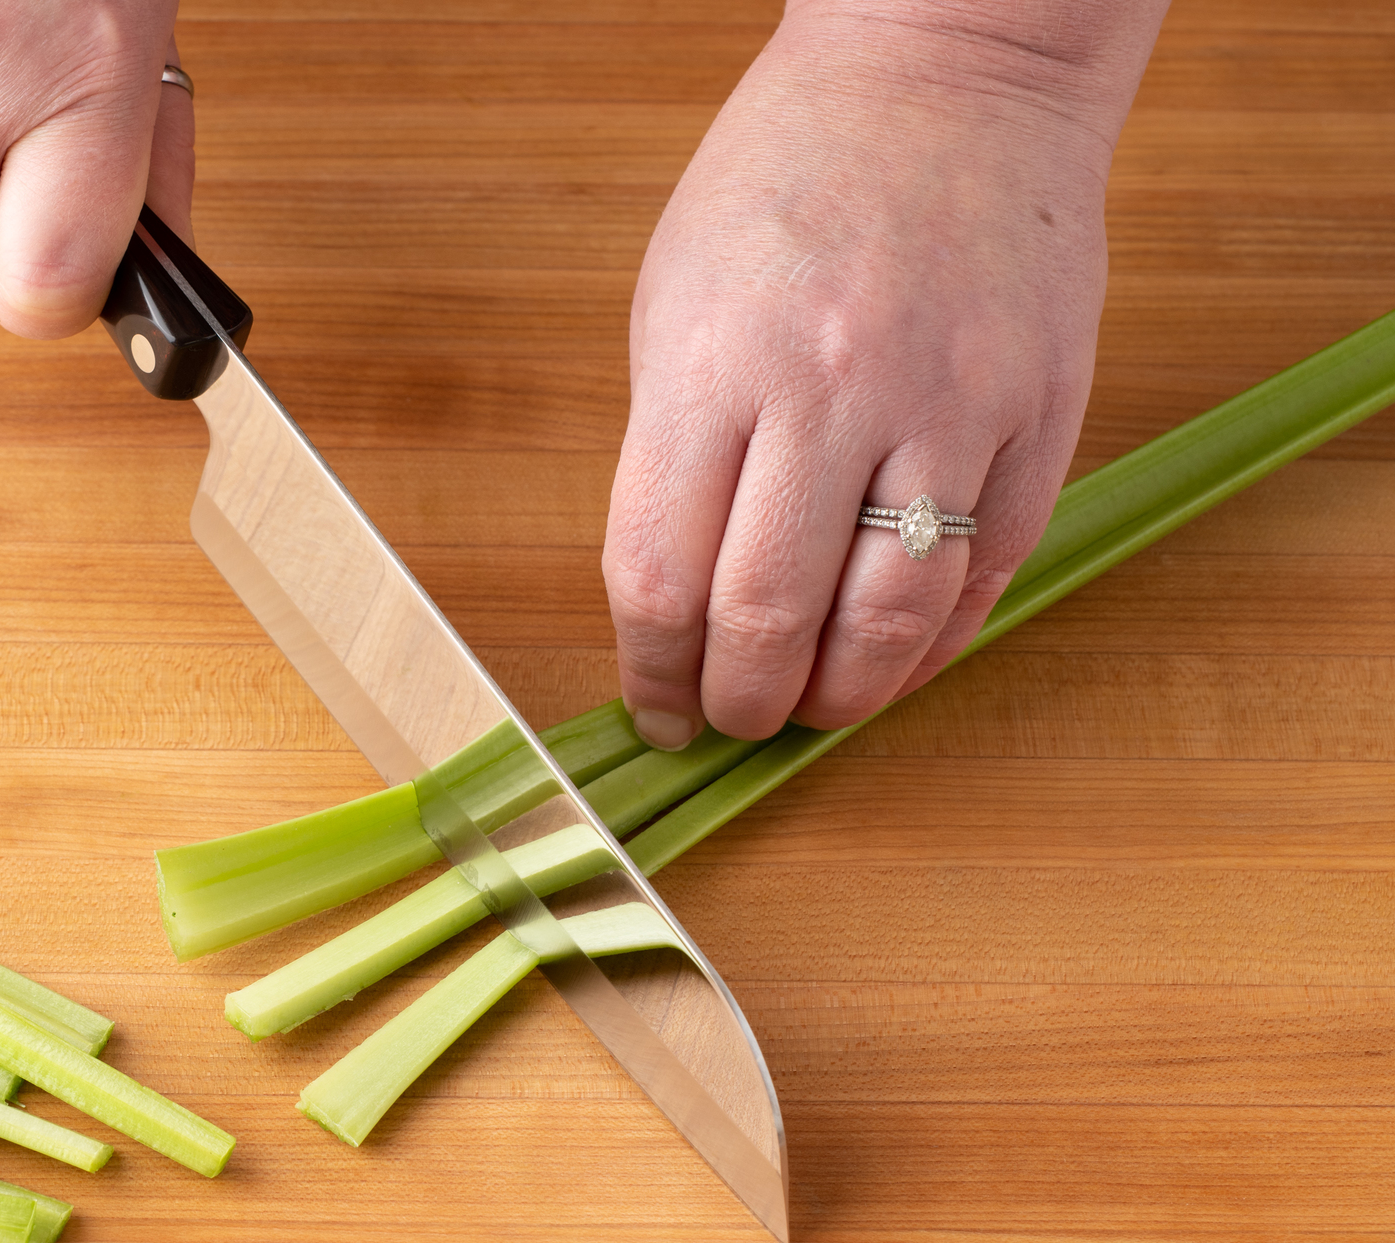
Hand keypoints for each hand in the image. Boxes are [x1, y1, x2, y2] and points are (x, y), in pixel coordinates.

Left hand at [602, 1, 1165, 746]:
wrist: (947, 75)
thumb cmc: (786, 184)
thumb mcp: (675, 301)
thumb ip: (673, 454)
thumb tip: (674, 607)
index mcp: (712, 364)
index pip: (660, 577)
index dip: (652, 674)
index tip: (656, 710)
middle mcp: (830, 392)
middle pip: (769, 620)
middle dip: (741, 704)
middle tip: (735, 719)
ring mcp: (948, 405)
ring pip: (890, 622)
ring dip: (841, 699)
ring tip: (812, 709)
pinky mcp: (1040, 414)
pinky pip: (986, 575)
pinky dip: (933, 647)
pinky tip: (894, 661)